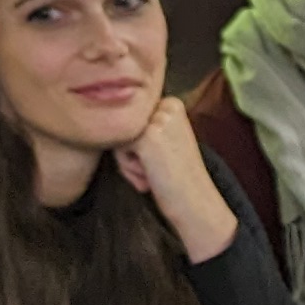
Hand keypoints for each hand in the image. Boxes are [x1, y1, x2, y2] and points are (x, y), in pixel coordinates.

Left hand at [116, 96, 241, 264]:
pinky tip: (150, 176)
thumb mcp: (166, 138)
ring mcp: (158, 121)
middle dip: (133, 150)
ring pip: (119, 135)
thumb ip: (146, 123)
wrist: (195, 202)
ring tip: (154, 172)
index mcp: (173, 103)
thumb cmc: (178, 176)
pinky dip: (128, 168)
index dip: (140, 141)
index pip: (133, 116)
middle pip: (124, 124)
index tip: (162, 156)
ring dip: (130, 161)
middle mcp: (167, 106)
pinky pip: (118, 149)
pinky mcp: (146, 137)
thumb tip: (109, 113)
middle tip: (159, 167)